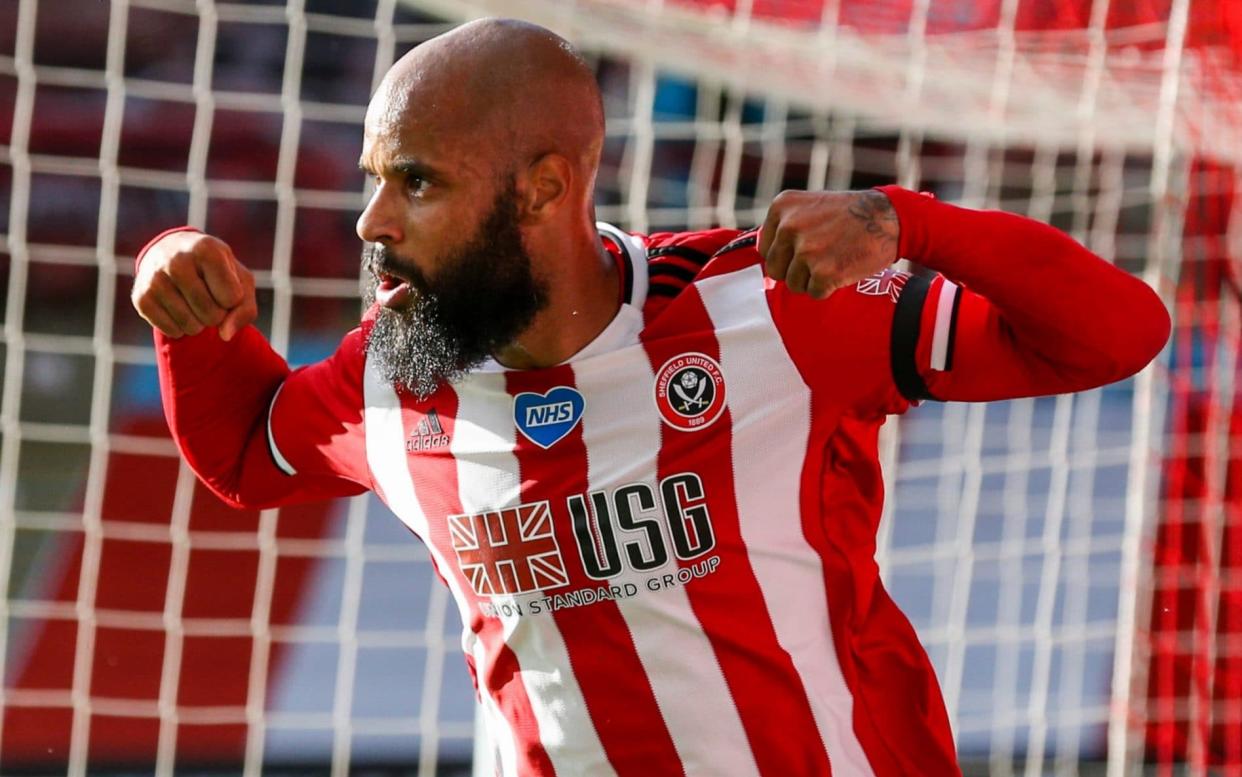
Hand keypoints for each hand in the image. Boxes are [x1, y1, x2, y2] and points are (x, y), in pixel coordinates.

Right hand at [131, 231, 256, 339]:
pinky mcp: (141, 297)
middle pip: (211, 314)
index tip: (224, 284)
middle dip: (217, 314)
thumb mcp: (240, 281)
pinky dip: (181, 328)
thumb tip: (224, 335)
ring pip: (191, 325)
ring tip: (194, 303)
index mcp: (206, 248)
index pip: (231, 298)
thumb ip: (245, 310)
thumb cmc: (216, 270)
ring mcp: (155, 278)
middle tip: (209, 297)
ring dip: (199, 323)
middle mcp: (176, 260)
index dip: (232, 299)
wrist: (172, 252)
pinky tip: (178, 309)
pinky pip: (172, 331)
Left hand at [758, 189, 899, 298]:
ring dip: (812, 280)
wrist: (887, 218)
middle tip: (821, 259)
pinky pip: (814, 293)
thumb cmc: (849, 215)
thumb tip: (761, 257)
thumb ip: (783, 227)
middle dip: (796, 270)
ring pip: (794, 284)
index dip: (785, 255)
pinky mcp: (823, 273)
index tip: (806, 250)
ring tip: (834, 262)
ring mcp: (805, 251)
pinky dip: (828, 288)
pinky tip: (843, 270)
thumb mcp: (809, 207)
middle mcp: (789, 227)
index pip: (764, 249)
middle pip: (775, 269)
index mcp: (781, 207)